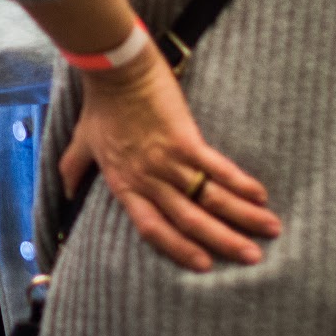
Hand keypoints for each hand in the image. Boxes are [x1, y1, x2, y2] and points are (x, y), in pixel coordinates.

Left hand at [59, 53, 280, 271]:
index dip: (179, 249)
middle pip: (190, 221)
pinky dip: (240, 184)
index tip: (204, 265)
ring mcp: (168, 161)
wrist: (115, 70)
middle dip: (224, 242)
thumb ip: (73, 170)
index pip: (153, 229)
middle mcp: (148, 180)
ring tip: (270, 230)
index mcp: (125, 185)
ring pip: (209, 199)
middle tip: (253, 258)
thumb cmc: (99, 105)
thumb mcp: (81, 142)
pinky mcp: (185, 139)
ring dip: (242, 217)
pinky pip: (217, 168)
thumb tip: (65, 192)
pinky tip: (260, 195)